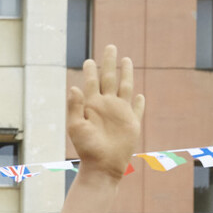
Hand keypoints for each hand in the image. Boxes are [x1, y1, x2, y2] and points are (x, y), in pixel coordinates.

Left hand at [66, 45, 144, 181]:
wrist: (102, 165)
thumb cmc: (86, 148)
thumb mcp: (76, 127)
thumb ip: (75, 107)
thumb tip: (73, 87)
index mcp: (92, 105)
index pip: (91, 82)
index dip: (90, 71)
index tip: (89, 59)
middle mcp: (106, 106)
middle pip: (109, 78)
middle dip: (109, 63)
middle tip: (110, 46)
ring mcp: (120, 113)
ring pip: (125, 87)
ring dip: (126, 73)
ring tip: (126, 60)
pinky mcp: (132, 123)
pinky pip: (136, 109)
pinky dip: (138, 101)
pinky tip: (139, 94)